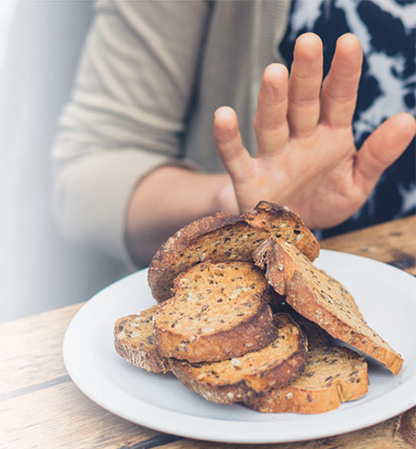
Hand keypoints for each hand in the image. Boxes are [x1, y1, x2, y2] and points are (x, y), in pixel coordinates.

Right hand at [213, 33, 415, 228]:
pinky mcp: (249, 179)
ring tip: (274, 73)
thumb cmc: (324, 202)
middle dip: (305, 75)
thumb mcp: (357, 184)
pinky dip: (228, 139)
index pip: (338, 99)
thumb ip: (378, 155)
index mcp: (330, 138)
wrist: (291, 234)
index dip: (343, 73)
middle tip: (307, 42)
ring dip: (272, 100)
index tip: (348, 43)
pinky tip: (223, 116)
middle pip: (303, 104)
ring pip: (271, 124)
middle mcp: (300, 141)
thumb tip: (407, 120)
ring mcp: (272, 158)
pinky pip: (236, 157)